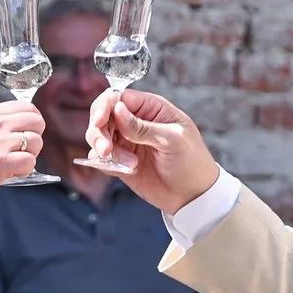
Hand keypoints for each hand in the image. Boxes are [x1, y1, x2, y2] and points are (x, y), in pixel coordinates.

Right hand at [0, 101, 44, 234]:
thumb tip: (27, 126)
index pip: (27, 107)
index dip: (32, 123)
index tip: (24, 136)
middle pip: (37, 122)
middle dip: (34, 138)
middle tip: (21, 152)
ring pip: (36, 141)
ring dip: (30, 155)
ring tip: (13, 164)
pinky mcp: (0, 163)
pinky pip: (30, 162)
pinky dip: (25, 170)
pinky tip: (10, 173)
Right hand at [86, 90, 221, 215]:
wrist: (194, 196)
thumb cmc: (192, 162)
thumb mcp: (172, 140)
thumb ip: (143, 127)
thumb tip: (118, 109)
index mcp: (151, 108)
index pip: (118, 97)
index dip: (104, 106)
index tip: (99, 122)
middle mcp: (135, 121)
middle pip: (103, 115)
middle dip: (99, 131)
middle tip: (106, 149)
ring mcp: (127, 141)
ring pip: (98, 136)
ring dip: (103, 149)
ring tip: (128, 164)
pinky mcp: (121, 161)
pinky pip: (100, 158)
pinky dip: (104, 163)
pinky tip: (123, 170)